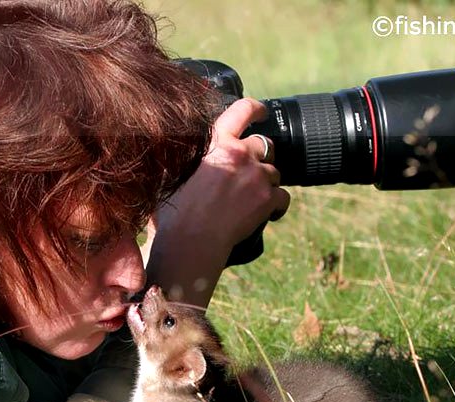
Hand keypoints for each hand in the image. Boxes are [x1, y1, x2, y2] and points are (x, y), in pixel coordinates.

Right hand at [144, 98, 290, 307]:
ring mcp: (257, 176)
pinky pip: (283, 197)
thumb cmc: (174, 211)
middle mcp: (241, 153)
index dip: (256, 109)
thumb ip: (183, 157)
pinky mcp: (268, 199)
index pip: (242, 110)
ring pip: (274, 172)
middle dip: (260, 157)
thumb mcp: (171, 173)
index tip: (262, 112)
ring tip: (250, 199)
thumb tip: (174, 150)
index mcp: (217, 141)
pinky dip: (277, 205)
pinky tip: (268, 214)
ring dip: (266, 182)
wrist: (191, 240)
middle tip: (247, 174)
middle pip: (264, 145)